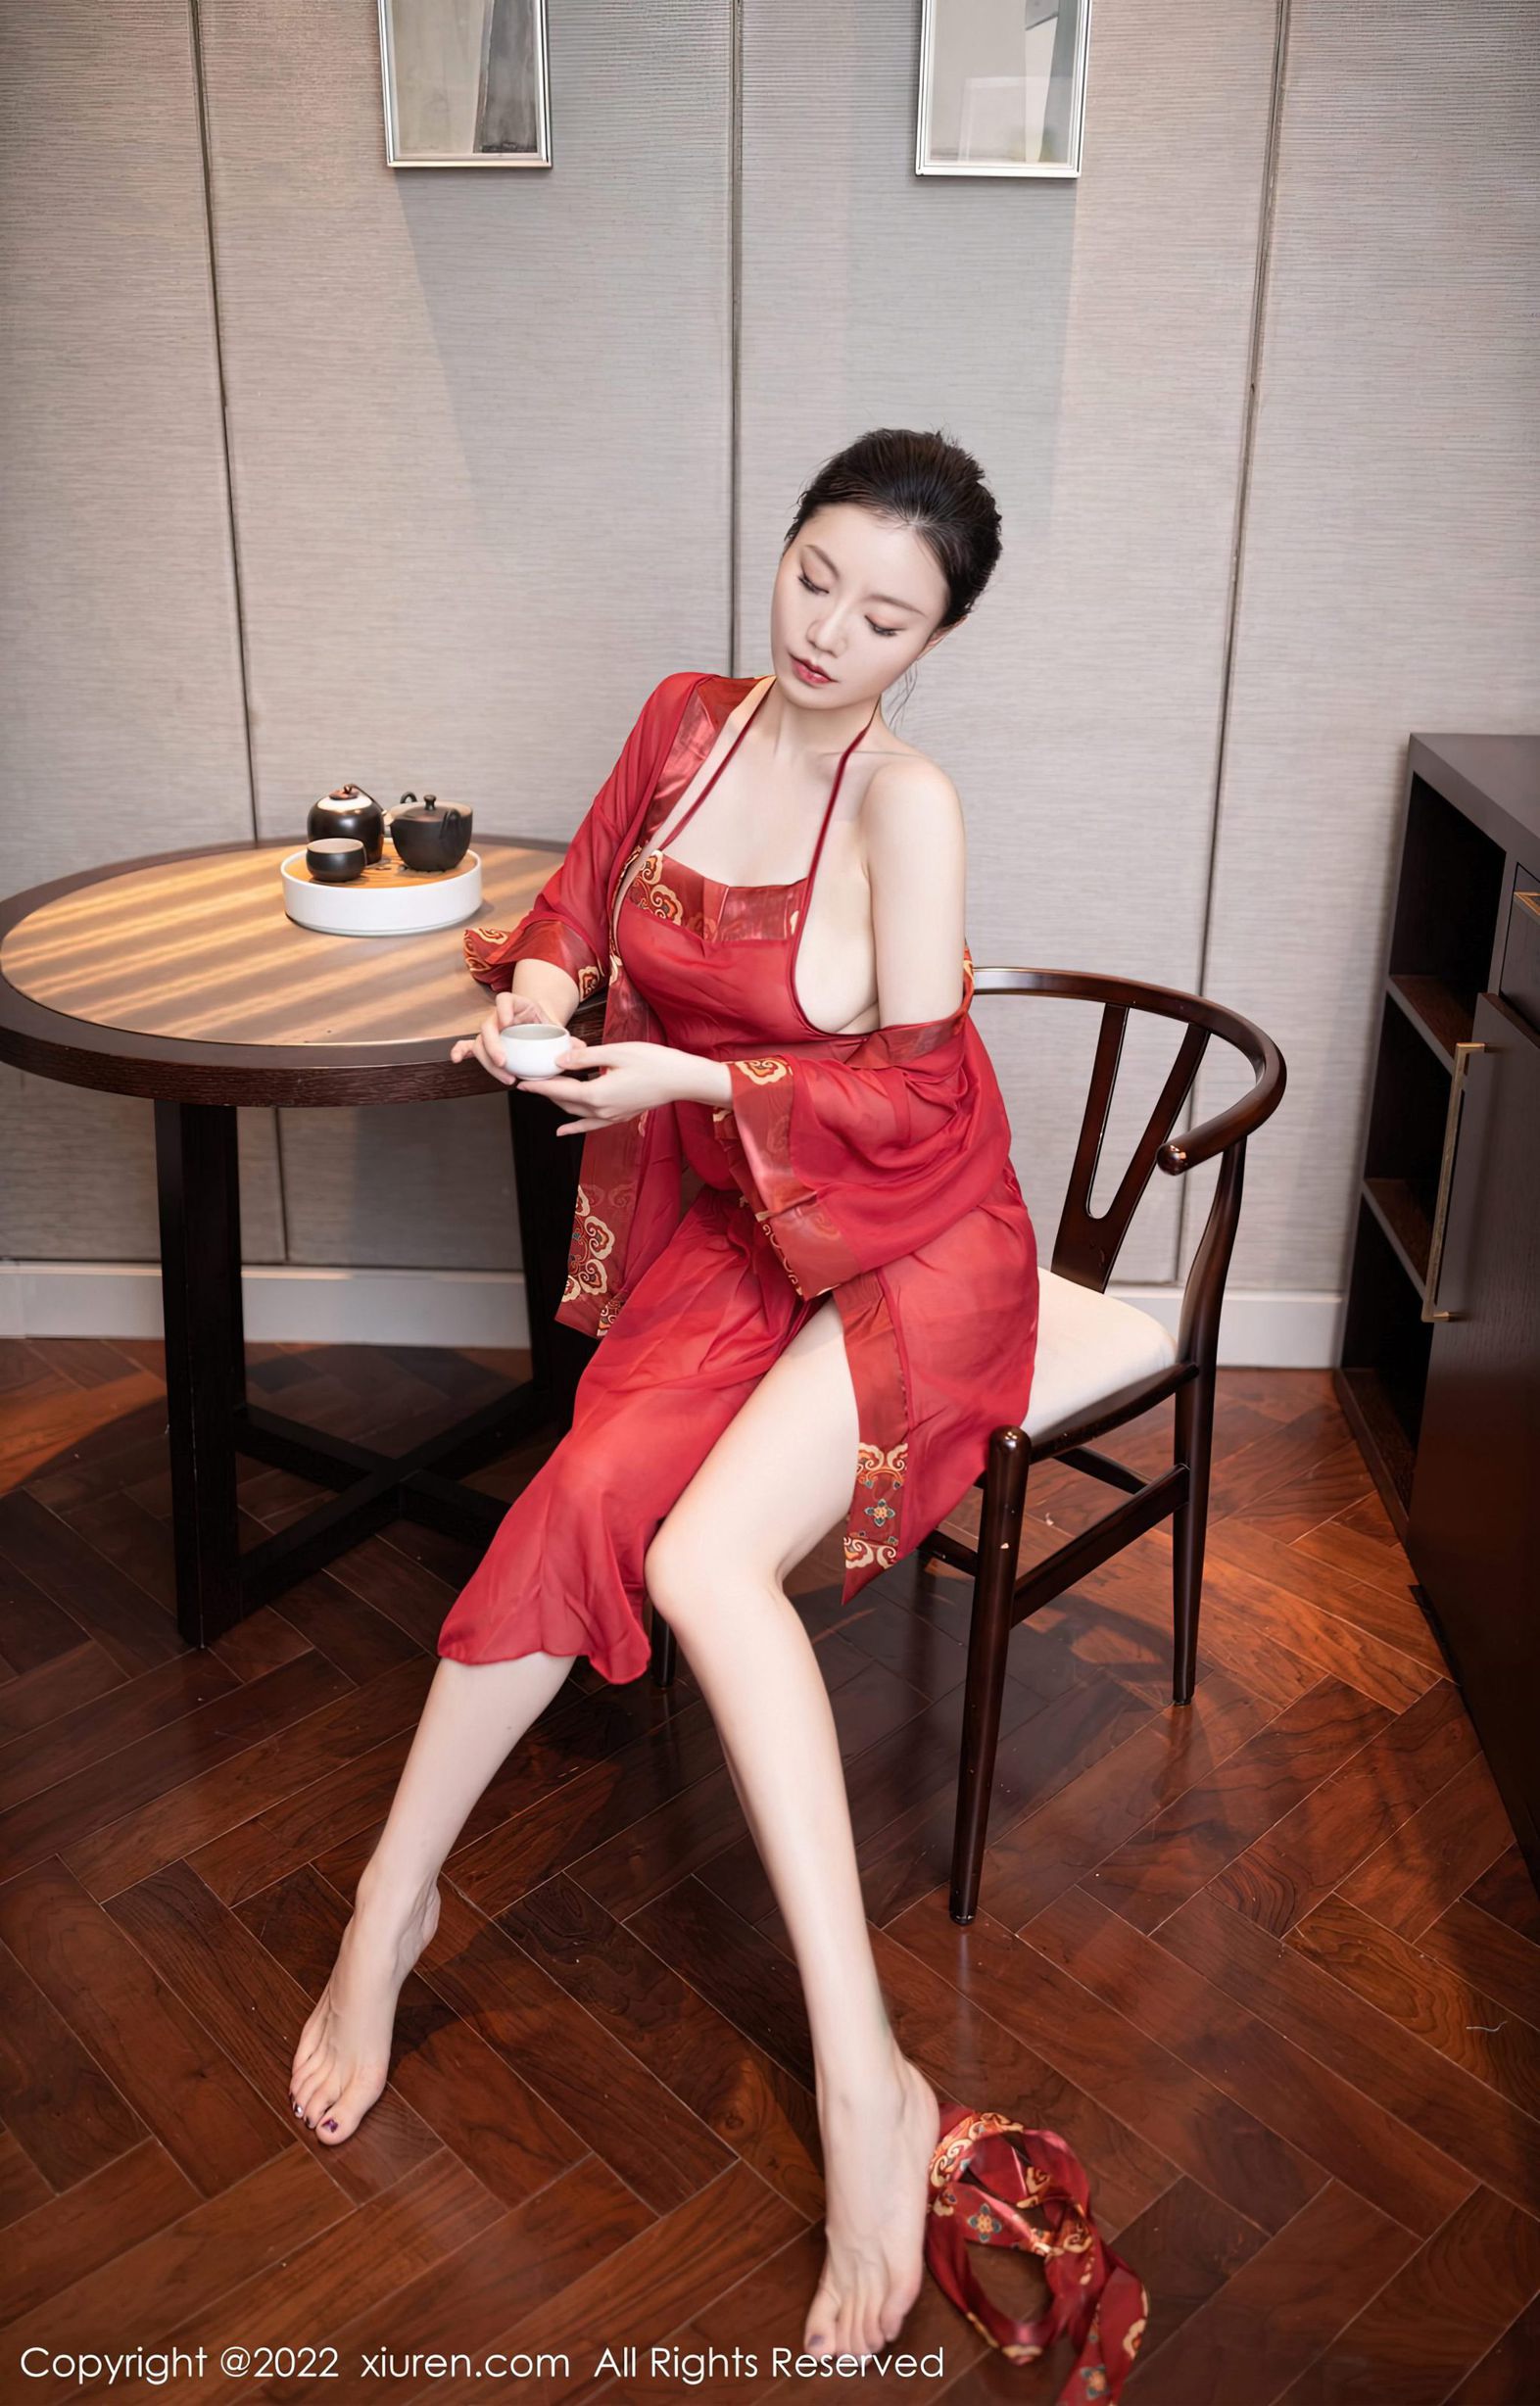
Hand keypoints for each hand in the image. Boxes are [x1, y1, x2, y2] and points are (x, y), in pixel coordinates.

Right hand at [449, 991, 559, 1086]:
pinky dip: (461, 1051)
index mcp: (518, 1005)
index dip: (504, 1009)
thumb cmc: (546, 1026)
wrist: (539, 1026)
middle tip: (504, 1062)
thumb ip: (568, 1038)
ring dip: (488, 1061)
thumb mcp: (557, 1028)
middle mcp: (500, 1016)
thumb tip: (580, 1048)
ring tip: (506, 1076)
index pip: (505, 999)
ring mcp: (491, 1030)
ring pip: (480, 1043)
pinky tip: (457, 1060)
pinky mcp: (486, 1043)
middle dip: (493, 1045)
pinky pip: (468, 1046)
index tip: (508, 1022)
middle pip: (488, 1026)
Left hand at [516, 1038, 695, 1132]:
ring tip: (543, 1092)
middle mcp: (601, 1111)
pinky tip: (562, 1130)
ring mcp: (611, 1117)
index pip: (559, 1089)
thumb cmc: (654, 1062)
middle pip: (563, 1102)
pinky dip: (574, 1127)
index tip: (521, 1082)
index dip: (538, 1085)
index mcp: (597, 1094)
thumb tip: (560, 1060)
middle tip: (530, 1080)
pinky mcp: (619, 1117)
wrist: (682, 1080)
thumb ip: (586, 1057)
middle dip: (545, 1092)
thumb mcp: (617, 1052)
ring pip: (575, 1112)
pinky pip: (590, 1125)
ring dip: (557, 1103)